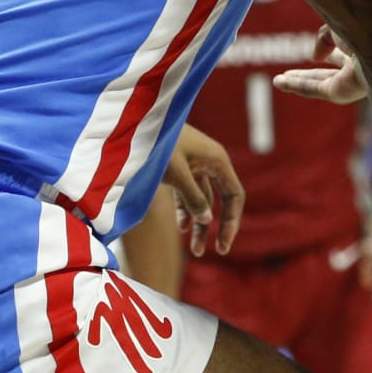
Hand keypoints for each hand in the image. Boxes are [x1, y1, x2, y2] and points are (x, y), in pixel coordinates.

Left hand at [163, 123, 241, 258]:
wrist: (137, 120)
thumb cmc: (158, 143)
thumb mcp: (176, 172)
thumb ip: (193, 198)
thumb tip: (207, 221)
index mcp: (217, 160)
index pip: (234, 195)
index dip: (232, 221)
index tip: (223, 245)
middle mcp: (210, 163)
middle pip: (221, 200)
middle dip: (217, 227)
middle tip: (214, 251)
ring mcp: (196, 165)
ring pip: (204, 200)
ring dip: (200, 223)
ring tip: (195, 251)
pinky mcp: (181, 168)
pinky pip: (190, 194)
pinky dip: (187, 210)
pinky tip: (182, 228)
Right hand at [274, 27, 371, 108]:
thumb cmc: (370, 28)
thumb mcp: (342, 23)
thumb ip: (324, 37)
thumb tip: (314, 58)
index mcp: (367, 46)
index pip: (344, 50)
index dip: (329, 49)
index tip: (316, 53)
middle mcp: (360, 64)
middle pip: (330, 71)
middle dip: (309, 73)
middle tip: (289, 74)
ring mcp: (351, 80)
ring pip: (319, 82)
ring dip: (298, 81)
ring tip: (278, 81)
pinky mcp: (341, 92)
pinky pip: (314, 88)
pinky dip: (296, 85)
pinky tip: (279, 82)